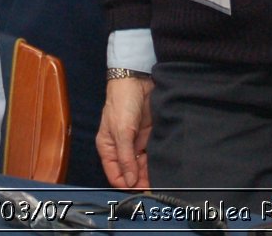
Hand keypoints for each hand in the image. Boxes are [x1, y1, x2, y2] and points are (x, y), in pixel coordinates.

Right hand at [96, 76, 152, 190]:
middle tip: (154, 188)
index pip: (115, 174)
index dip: (126, 184)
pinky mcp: (148, 137)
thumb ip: (126, 157)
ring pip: (142, 165)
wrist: (137, 79)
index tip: (140, 191)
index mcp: (108, 147)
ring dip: (149, 173)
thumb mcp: (122, 131)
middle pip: (129, 172)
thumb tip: (129, 182)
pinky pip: (151, 155)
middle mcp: (121, 148)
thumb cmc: (122, 102)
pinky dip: (156, 162)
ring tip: (161, 181)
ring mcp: (135, 142)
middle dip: (140, 181)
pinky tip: (163, 168)